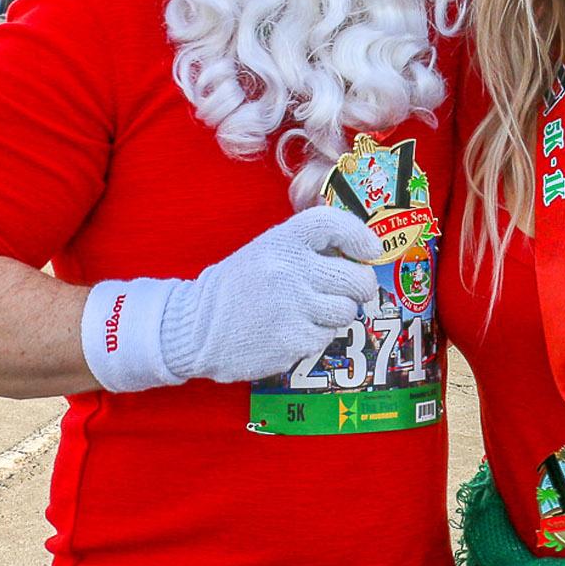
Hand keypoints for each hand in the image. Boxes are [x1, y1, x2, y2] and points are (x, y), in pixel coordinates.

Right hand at [80, 207, 380, 391]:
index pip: (333, 224)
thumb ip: (305, 248)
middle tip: (351, 291)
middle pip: (356, 278)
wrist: (193, 328)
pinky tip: (292, 331)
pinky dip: (316, 336)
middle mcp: (290, 270)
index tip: (371, 250)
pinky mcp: (292, 341)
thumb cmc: (237, 287)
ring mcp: (292, 307)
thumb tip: (358, 253)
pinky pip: (326, 338)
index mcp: (282, 240)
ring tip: (311, 312)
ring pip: (346, 311)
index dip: (360, 236)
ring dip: (337, 314)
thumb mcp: (265, 251)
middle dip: (360, 287)